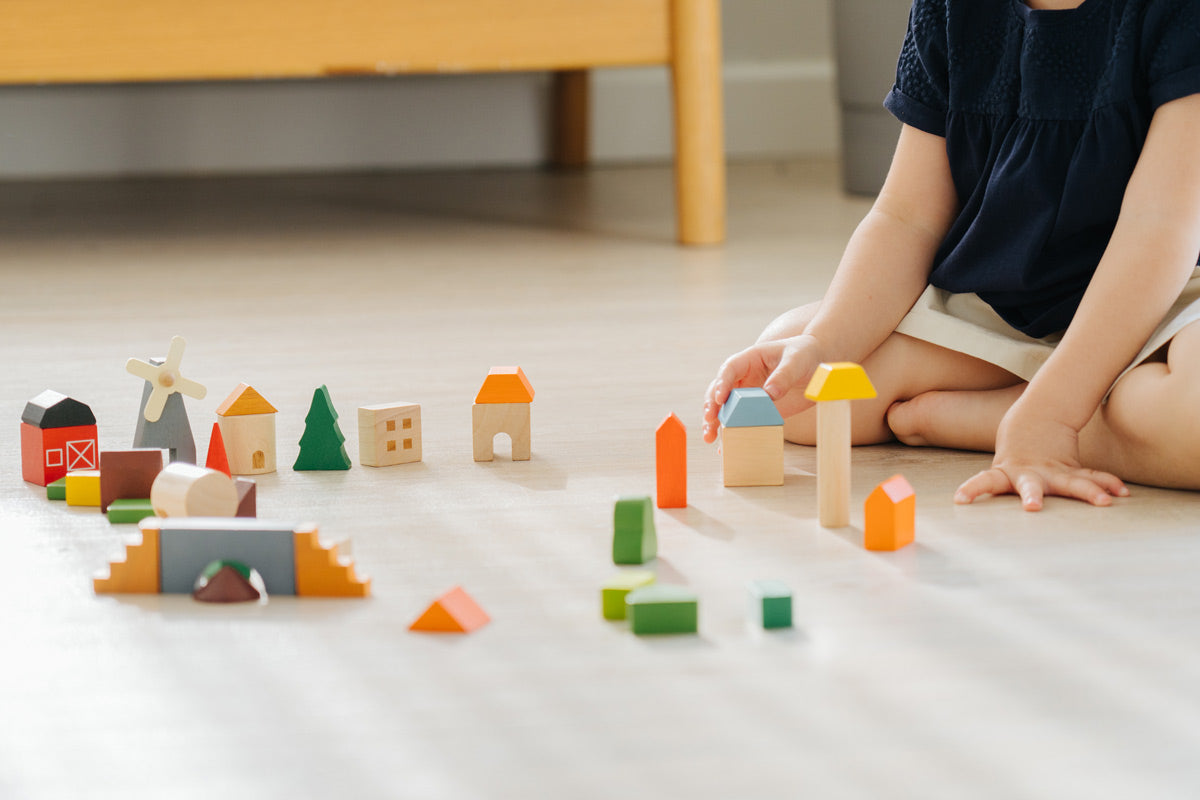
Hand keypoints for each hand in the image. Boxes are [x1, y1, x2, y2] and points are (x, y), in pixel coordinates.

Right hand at [701, 333, 825, 443]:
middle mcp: (744, 378)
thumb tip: (769, 394)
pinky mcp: (757, 411)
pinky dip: (732, 434)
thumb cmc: (804, 355)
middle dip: (712, 406)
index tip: (719, 399)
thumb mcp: (796, 361)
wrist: (817, 367)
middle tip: (709, 420)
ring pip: (725, 409)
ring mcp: (748, 396)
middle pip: (719, 391)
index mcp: (749, 360)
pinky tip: (724, 447)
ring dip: (716, 423)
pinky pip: (742, 422)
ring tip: (710, 437)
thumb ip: (783, 376)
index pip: (729, 369)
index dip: (722, 383)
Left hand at [955, 407, 1127, 510]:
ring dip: (1087, 492)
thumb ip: (989, 490)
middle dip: (1031, 495)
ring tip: (1104, 502)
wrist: (1034, 422)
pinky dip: (1107, 484)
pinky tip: (1121, 493)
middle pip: (1029, 485)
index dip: (972, 490)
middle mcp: (1030, 475)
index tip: (959, 499)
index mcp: (1006, 473)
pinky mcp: (1072, 471)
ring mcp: (1053, 473)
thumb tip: (960, 510)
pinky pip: (1092, 477)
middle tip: (1032, 506)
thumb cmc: (1013, 457)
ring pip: (1071, 482)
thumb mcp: (998, 472)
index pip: (985, 481)